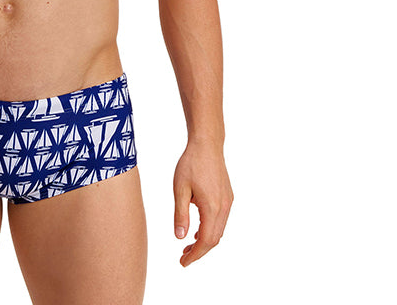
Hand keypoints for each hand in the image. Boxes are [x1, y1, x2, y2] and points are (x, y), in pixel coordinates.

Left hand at [173, 141, 232, 266]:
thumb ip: (180, 214)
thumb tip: (180, 237)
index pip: (206, 241)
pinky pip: (221, 220)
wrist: (207, 145)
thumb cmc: (191, 164)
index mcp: (212, 207)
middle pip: (214, 239)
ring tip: (188, 245)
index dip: (196, 255)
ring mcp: (228, 202)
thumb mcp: (180, 189)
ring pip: (219, 230)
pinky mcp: (228, 197)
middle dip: (199, 251)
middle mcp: (224, 208)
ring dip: (205, 240)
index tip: (183, 263)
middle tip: (183, 256)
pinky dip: (210, 229)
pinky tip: (198, 229)